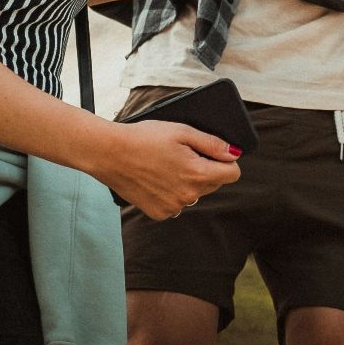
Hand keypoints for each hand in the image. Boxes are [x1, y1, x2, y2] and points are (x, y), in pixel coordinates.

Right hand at [92, 119, 241, 219]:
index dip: (226, 160)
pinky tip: (157, 179)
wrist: (109, 153)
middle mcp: (188, 195)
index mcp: (198, 174)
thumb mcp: (182, 131)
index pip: (232, 174)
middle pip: (214, 183)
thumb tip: (234, 153)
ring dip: (189, 182)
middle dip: (205, 169)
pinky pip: (177, 203)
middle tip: (183, 154)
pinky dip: (172, 193)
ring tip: (166, 165)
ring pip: (195, 194)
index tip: (213, 153)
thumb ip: (212, 143)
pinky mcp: (159, 213)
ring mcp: (173, 207)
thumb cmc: (144, 138)